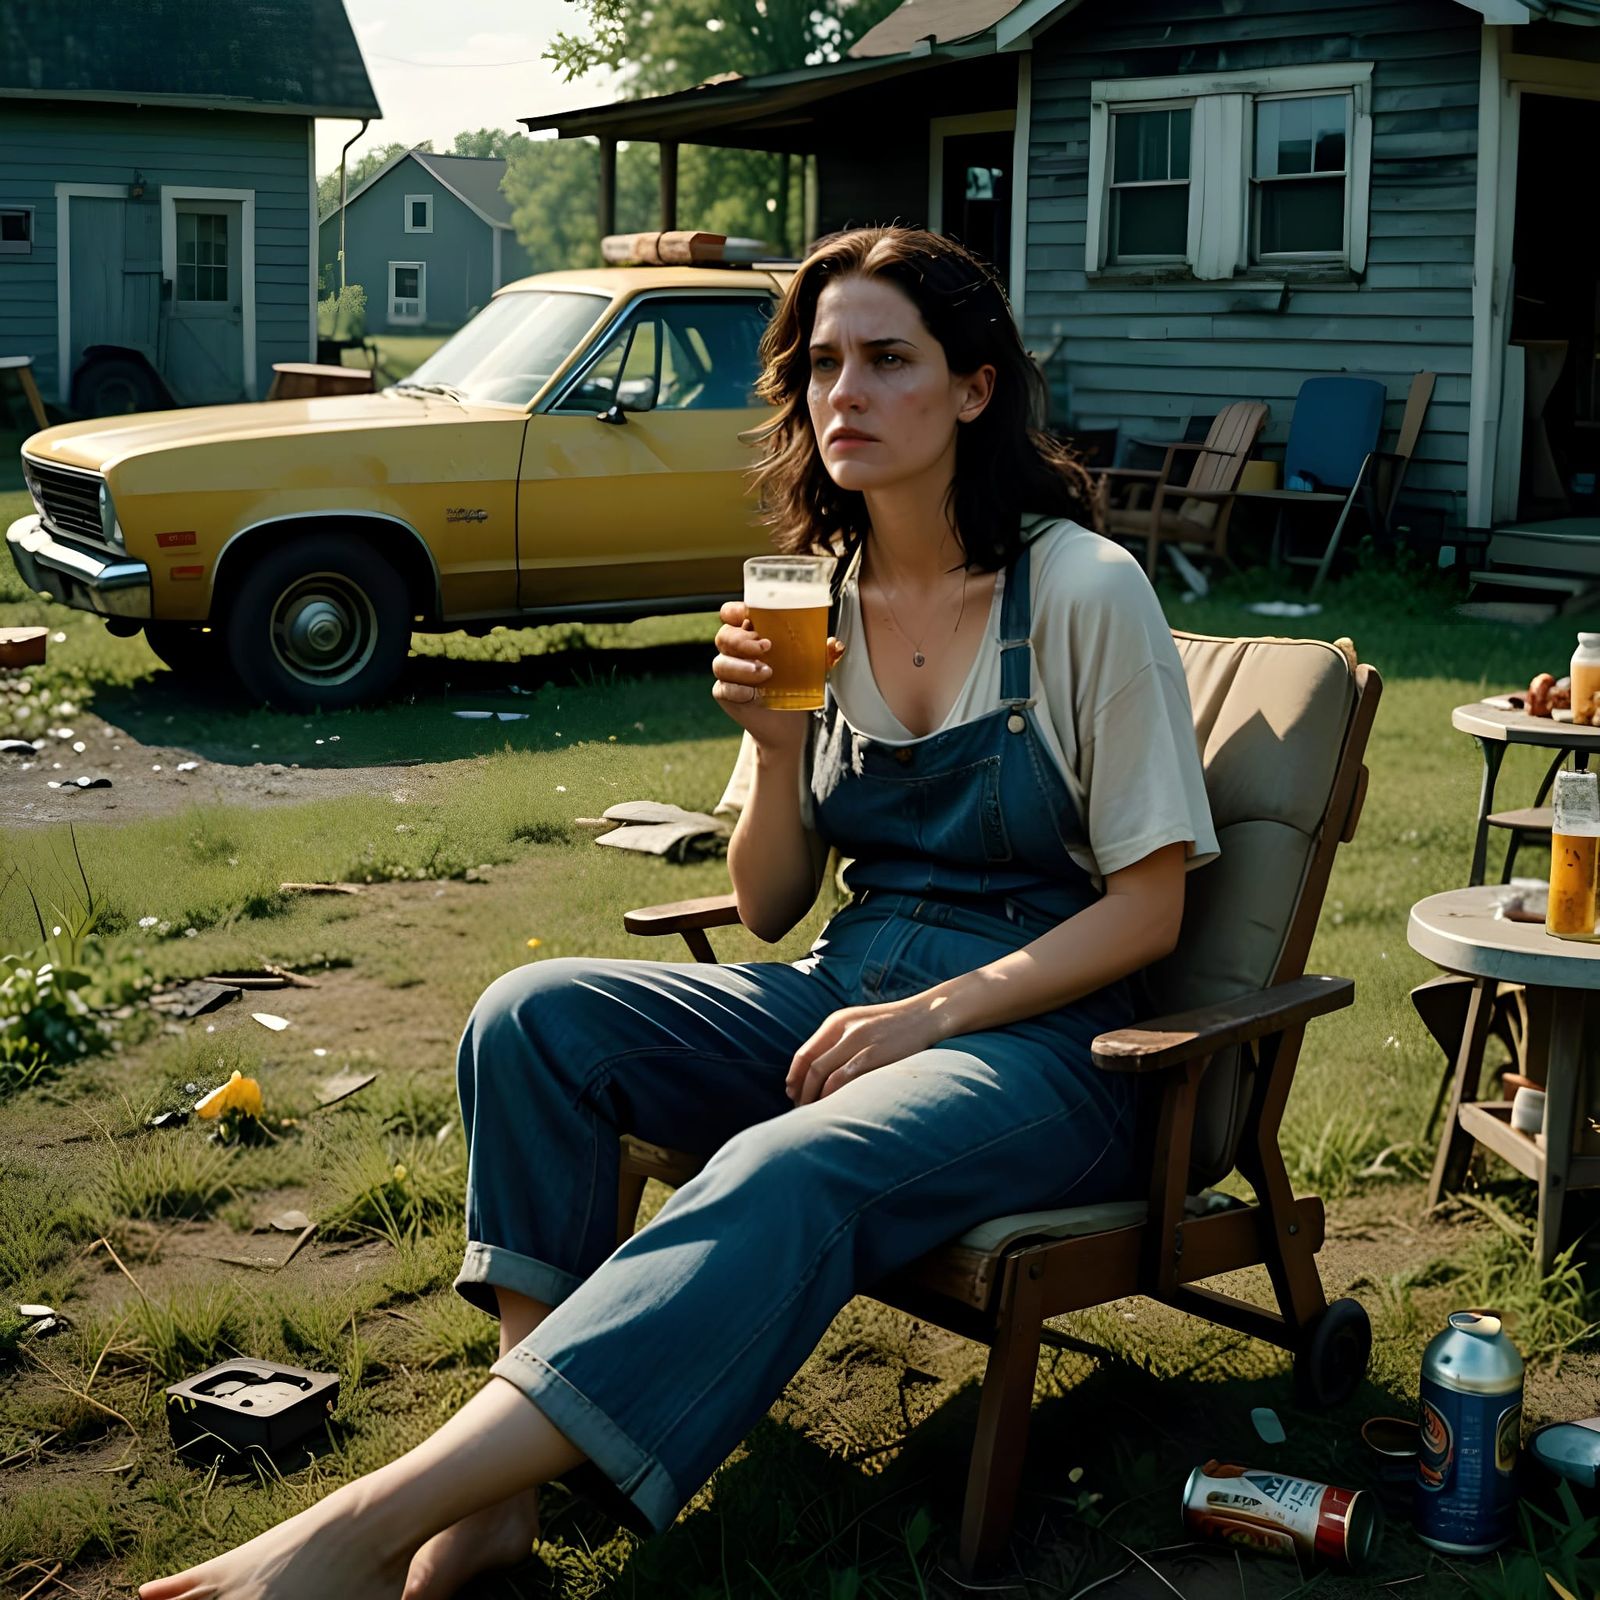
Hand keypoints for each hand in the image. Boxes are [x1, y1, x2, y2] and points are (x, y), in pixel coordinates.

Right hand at [712, 601, 843, 752]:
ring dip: (742, 666)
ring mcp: (729, 673)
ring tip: (765, 672)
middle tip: (767, 647)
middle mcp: (735, 651)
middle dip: (743, 640)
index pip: (730, 613)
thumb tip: (836, 645)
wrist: (789, 722)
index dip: (734, 611)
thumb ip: (823, 654)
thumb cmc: (795, 684)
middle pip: (724, 636)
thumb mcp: (812, 666)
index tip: (749, 616)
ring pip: (721, 663)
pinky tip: (753, 694)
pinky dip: (738, 689)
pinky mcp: (726, 694)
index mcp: (750, 634)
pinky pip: (724, 688)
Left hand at [786, 996, 945, 1104]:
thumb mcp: (859, 1024)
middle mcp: (843, 1029)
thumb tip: (814, 1073)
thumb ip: (838, 1042)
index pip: (804, 1053)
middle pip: (811, 1067)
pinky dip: (833, 1096)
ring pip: (823, 1075)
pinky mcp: (874, 1055)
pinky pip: (844, 1079)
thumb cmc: (892, 1025)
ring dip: (815, 1098)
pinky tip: (834, 1107)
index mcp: (836, 1021)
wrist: (925, 1014)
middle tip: (801, 1109)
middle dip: (802, 1092)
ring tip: (815, 1113)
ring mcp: (859, 1041)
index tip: (791, 1093)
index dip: (794, 1076)